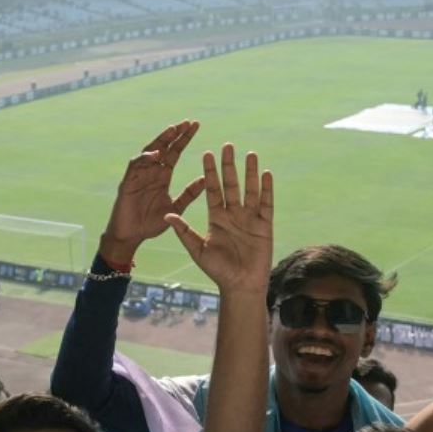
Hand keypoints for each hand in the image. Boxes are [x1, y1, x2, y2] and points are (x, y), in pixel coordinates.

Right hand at [100, 121, 206, 262]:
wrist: (131, 237)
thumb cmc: (150, 224)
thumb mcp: (175, 207)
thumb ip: (188, 194)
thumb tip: (205, 179)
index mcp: (162, 177)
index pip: (174, 152)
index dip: (184, 139)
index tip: (195, 126)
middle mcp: (151, 172)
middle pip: (164, 147)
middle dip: (175, 134)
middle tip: (188, 122)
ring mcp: (139, 176)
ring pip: (149, 152)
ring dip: (161, 140)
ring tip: (173, 130)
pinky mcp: (128, 183)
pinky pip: (136, 166)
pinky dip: (145, 158)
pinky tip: (156, 154)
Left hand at [164, 144, 272, 295]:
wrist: (240, 286)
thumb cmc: (218, 270)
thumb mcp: (197, 249)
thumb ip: (184, 231)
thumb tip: (166, 216)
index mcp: (216, 217)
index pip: (212, 190)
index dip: (209, 172)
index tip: (206, 153)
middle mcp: (233, 214)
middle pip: (231, 184)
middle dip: (229, 166)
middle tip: (227, 145)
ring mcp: (250, 218)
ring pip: (250, 190)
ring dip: (249, 172)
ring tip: (249, 154)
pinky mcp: (264, 225)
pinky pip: (266, 203)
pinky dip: (266, 189)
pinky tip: (266, 173)